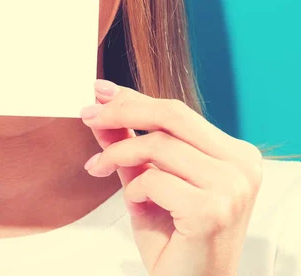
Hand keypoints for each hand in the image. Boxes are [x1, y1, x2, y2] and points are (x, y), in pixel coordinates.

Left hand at [80, 81, 262, 275]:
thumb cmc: (174, 238)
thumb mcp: (146, 180)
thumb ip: (128, 142)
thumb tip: (100, 106)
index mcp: (233, 153)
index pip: (177, 111)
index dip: (134, 97)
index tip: (100, 90)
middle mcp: (241, 165)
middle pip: (172, 115)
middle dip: (123, 110)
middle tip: (89, 115)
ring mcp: (232, 187)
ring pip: (159, 144)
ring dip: (118, 153)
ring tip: (99, 167)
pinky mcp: (214, 210)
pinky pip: (155, 179)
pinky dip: (135, 189)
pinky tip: (137, 204)